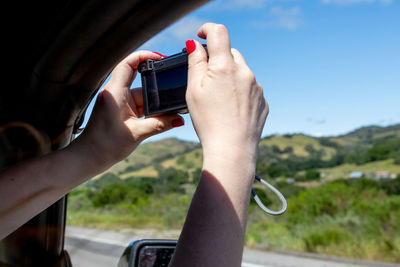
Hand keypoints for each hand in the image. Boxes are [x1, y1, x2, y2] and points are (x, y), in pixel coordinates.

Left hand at [73, 51, 183, 167]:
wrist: (89, 158)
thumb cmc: (104, 146)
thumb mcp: (137, 134)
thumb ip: (160, 124)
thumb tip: (179, 119)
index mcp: (115, 93)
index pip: (128, 64)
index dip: (144, 56)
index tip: (161, 58)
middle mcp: (116, 94)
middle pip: (141, 82)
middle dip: (158, 89)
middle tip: (173, 93)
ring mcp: (118, 102)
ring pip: (142, 96)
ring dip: (155, 104)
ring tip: (169, 112)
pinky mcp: (121, 111)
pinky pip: (139, 105)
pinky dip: (150, 111)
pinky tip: (161, 118)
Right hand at [186, 23, 268, 164]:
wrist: (232, 150)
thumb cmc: (209, 122)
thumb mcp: (193, 91)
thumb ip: (195, 63)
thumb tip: (195, 45)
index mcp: (225, 66)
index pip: (218, 33)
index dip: (207, 29)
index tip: (201, 35)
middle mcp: (245, 72)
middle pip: (231, 53)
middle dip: (218, 60)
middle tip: (207, 79)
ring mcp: (257, 87)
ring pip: (241, 71)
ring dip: (230, 77)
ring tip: (220, 101)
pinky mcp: (263, 101)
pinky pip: (250, 88)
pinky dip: (240, 92)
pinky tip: (231, 110)